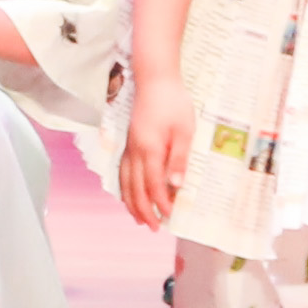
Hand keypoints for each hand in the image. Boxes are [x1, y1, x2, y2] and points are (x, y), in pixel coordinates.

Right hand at [121, 88, 190, 227]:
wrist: (155, 79)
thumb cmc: (174, 103)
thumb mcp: (185, 131)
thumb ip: (179, 159)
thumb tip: (176, 185)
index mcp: (150, 149)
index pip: (154, 184)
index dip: (161, 203)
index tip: (170, 217)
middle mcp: (136, 151)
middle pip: (135, 187)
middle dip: (144, 209)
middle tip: (154, 227)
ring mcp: (130, 146)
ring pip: (125, 181)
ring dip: (131, 202)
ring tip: (138, 218)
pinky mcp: (129, 141)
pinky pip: (122, 170)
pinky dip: (124, 186)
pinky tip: (128, 193)